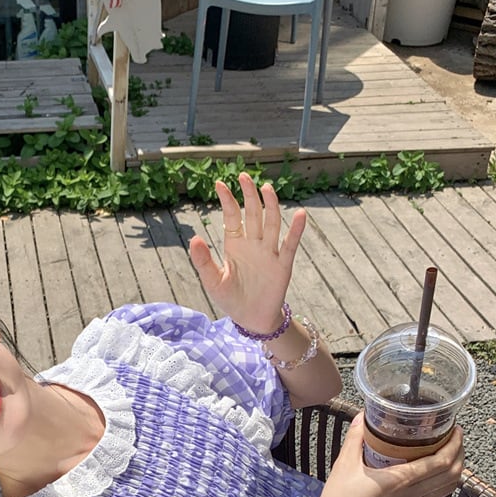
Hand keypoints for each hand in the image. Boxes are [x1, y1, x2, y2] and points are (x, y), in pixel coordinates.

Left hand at [189, 173, 305, 329]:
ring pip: (271, 223)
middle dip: (249, 195)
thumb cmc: (231, 300)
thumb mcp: (213, 282)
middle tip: (244, 176)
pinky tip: (300, 214)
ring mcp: (269, 253)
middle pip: (253, 214)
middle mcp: (253, 245)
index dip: (227, 201)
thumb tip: (194, 238)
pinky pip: (290, 245)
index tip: (220, 183)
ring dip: (270, 206)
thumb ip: (203, 261)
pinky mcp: (282, 265)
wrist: (252, 320)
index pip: (232, 217)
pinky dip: (296, 230)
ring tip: (267, 188)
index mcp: (235, 246)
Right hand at [309, 414, 464, 496]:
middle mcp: (412, 495)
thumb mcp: (344, 463)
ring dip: (454, 470)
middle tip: (455, 438)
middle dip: (459, 454)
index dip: (454, 445)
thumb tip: (363, 415)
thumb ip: (356, 437)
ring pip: (446, 488)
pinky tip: (429, 472)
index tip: (455, 430)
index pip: (441, 462)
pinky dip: (440, 482)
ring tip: (448, 453)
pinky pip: (433, 496)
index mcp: (400, 480)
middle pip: (452, 475)